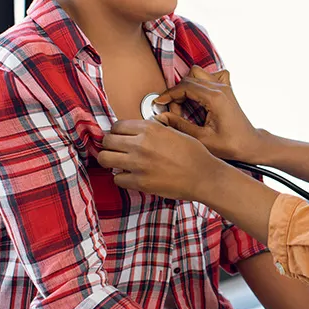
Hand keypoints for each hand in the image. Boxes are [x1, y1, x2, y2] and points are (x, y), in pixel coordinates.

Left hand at [97, 118, 222, 200]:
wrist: (203, 176)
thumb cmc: (193, 154)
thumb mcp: (173, 131)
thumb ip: (152, 129)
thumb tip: (137, 130)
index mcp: (149, 128)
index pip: (117, 126)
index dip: (117, 132)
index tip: (119, 137)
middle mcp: (140, 144)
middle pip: (106, 141)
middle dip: (109, 145)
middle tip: (115, 149)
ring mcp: (138, 164)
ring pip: (104, 158)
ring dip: (110, 160)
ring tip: (118, 162)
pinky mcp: (139, 182)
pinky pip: (116, 178)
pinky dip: (122, 177)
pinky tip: (130, 176)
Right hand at [154, 66, 268, 163]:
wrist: (250, 144)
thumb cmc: (231, 144)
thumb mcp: (202, 139)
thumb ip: (180, 126)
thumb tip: (162, 117)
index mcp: (215, 98)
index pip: (185, 86)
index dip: (169, 94)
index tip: (159, 103)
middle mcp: (221, 88)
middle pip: (189, 79)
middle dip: (177, 94)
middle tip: (176, 112)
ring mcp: (225, 86)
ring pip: (198, 73)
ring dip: (187, 86)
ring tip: (186, 105)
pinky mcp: (226, 89)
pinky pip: (210, 76)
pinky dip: (201, 82)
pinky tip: (199, 97)